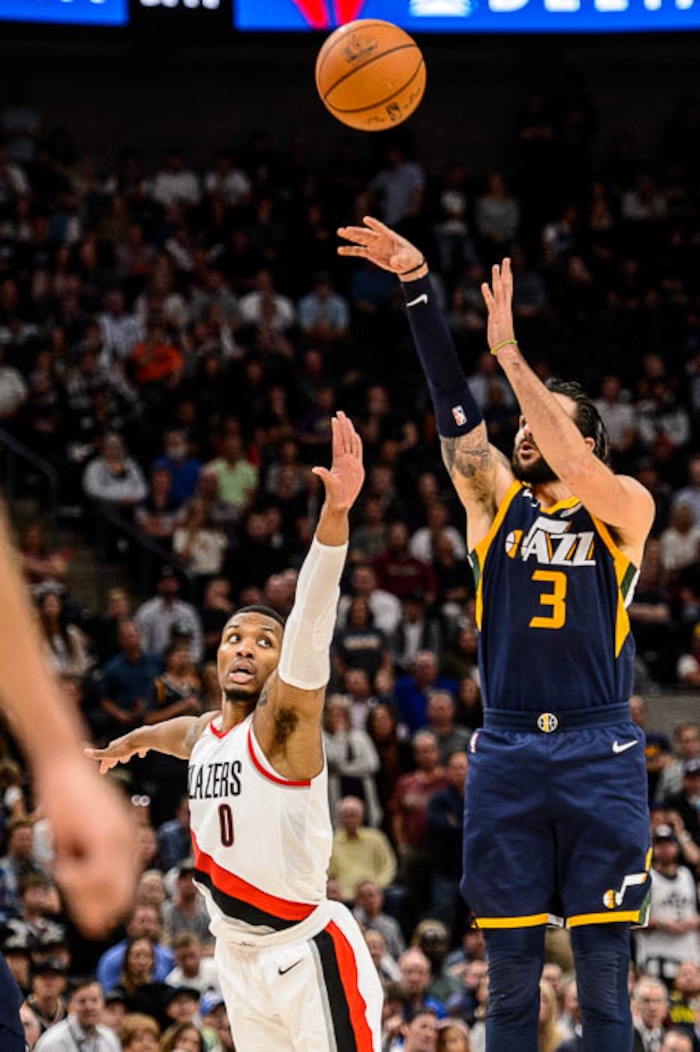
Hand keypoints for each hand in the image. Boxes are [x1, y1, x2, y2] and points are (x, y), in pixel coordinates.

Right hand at [37, 757, 137, 935]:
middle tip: (87, 920)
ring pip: (109, 887)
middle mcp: (128, 840)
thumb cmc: (68, 796)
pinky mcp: (105, 833)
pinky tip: (61, 865)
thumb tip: (82, 890)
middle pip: (120, 893)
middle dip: (98, 909)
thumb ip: (85, 858)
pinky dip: (77, 878)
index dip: (107, 906)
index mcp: (126, 840)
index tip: (94, 922)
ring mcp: (118, 837)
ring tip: (62, 874)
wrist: (65, 765)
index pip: (124, 886)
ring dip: (84, 893)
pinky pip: (97, 873)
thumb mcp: (79, 832)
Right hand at [85, 733, 148, 774]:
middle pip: (115, 752)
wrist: (142, 738)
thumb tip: (84, 751)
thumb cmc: (126, 748)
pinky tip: (142, 754)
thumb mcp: (111, 753)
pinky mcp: (142, 742)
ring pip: (126, 749)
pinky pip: (140, 747)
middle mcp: (122, 743)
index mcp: (114, 746)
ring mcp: (133, 742)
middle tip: (112, 764)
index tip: (102, 772)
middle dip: (112, 758)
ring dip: (124, 755)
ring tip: (124, 759)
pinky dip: (140, 751)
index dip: (104, 764)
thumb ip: (98, 754)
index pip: (106, 756)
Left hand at [312, 412, 363, 513]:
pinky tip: (355, 434)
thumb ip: (324, 475)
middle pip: (344, 438)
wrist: (341, 502)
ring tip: (347, 419)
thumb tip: (315, 469)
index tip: (334, 419)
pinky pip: (358, 452)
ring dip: (349, 431)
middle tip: (340, 412)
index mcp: (338, 461)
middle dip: (343, 425)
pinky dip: (357, 442)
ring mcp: (351, 462)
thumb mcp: (329, 483)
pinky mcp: (357, 467)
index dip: (336, 431)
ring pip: (351, 443)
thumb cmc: (334, 494)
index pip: (338, 442)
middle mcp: (344, 459)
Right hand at [337, 216, 422, 274]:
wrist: (406, 263)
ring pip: (360, 239)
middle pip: (366, 234)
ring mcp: (374, 245)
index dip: (374, 224)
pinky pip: (358, 251)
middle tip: (345, 229)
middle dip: (356, 232)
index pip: (380, 228)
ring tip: (340, 232)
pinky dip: (349, 250)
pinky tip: (340, 250)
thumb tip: (394, 262)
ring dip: (350, 236)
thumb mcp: (407, 258)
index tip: (366, 219)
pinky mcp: (370, 253)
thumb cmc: (408, 257)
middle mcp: (379, 238)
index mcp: (389, 236)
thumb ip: (401, 259)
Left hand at [480, 259, 515, 351]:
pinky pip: (491, 302)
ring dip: (497, 278)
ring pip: (500, 291)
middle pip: (506, 286)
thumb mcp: (501, 329)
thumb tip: (499, 322)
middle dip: (506, 272)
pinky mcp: (495, 317)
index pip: (508, 289)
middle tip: (506, 259)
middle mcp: (505, 308)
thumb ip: (499, 322)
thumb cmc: (504, 343)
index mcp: (507, 309)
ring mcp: (500, 311)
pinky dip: (487, 293)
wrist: (506, 350)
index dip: (507, 278)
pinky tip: (484, 284)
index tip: (507, 268)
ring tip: (496, 266)